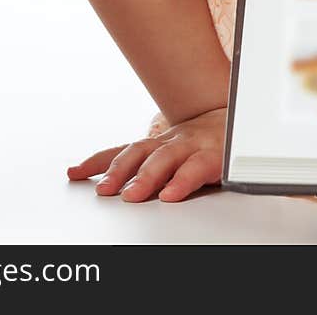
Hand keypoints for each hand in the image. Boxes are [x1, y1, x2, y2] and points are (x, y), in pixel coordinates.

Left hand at [66, 105, 226, 202]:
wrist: (242, 120)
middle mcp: (171, 141)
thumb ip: (145, 165)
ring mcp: (192, 146)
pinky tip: (171, 195)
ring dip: (147, 177)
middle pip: (140, 152)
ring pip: (165, 158)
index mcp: (159, 142)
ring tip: (131, 196)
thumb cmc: (202, 141)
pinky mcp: (214, 157)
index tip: (74, 173)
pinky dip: (182, 181)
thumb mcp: (171, 152)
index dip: (97, 161)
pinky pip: (197, 169)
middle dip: (119, 170)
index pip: (123, 150)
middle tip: (103, 189)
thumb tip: (108, 180)